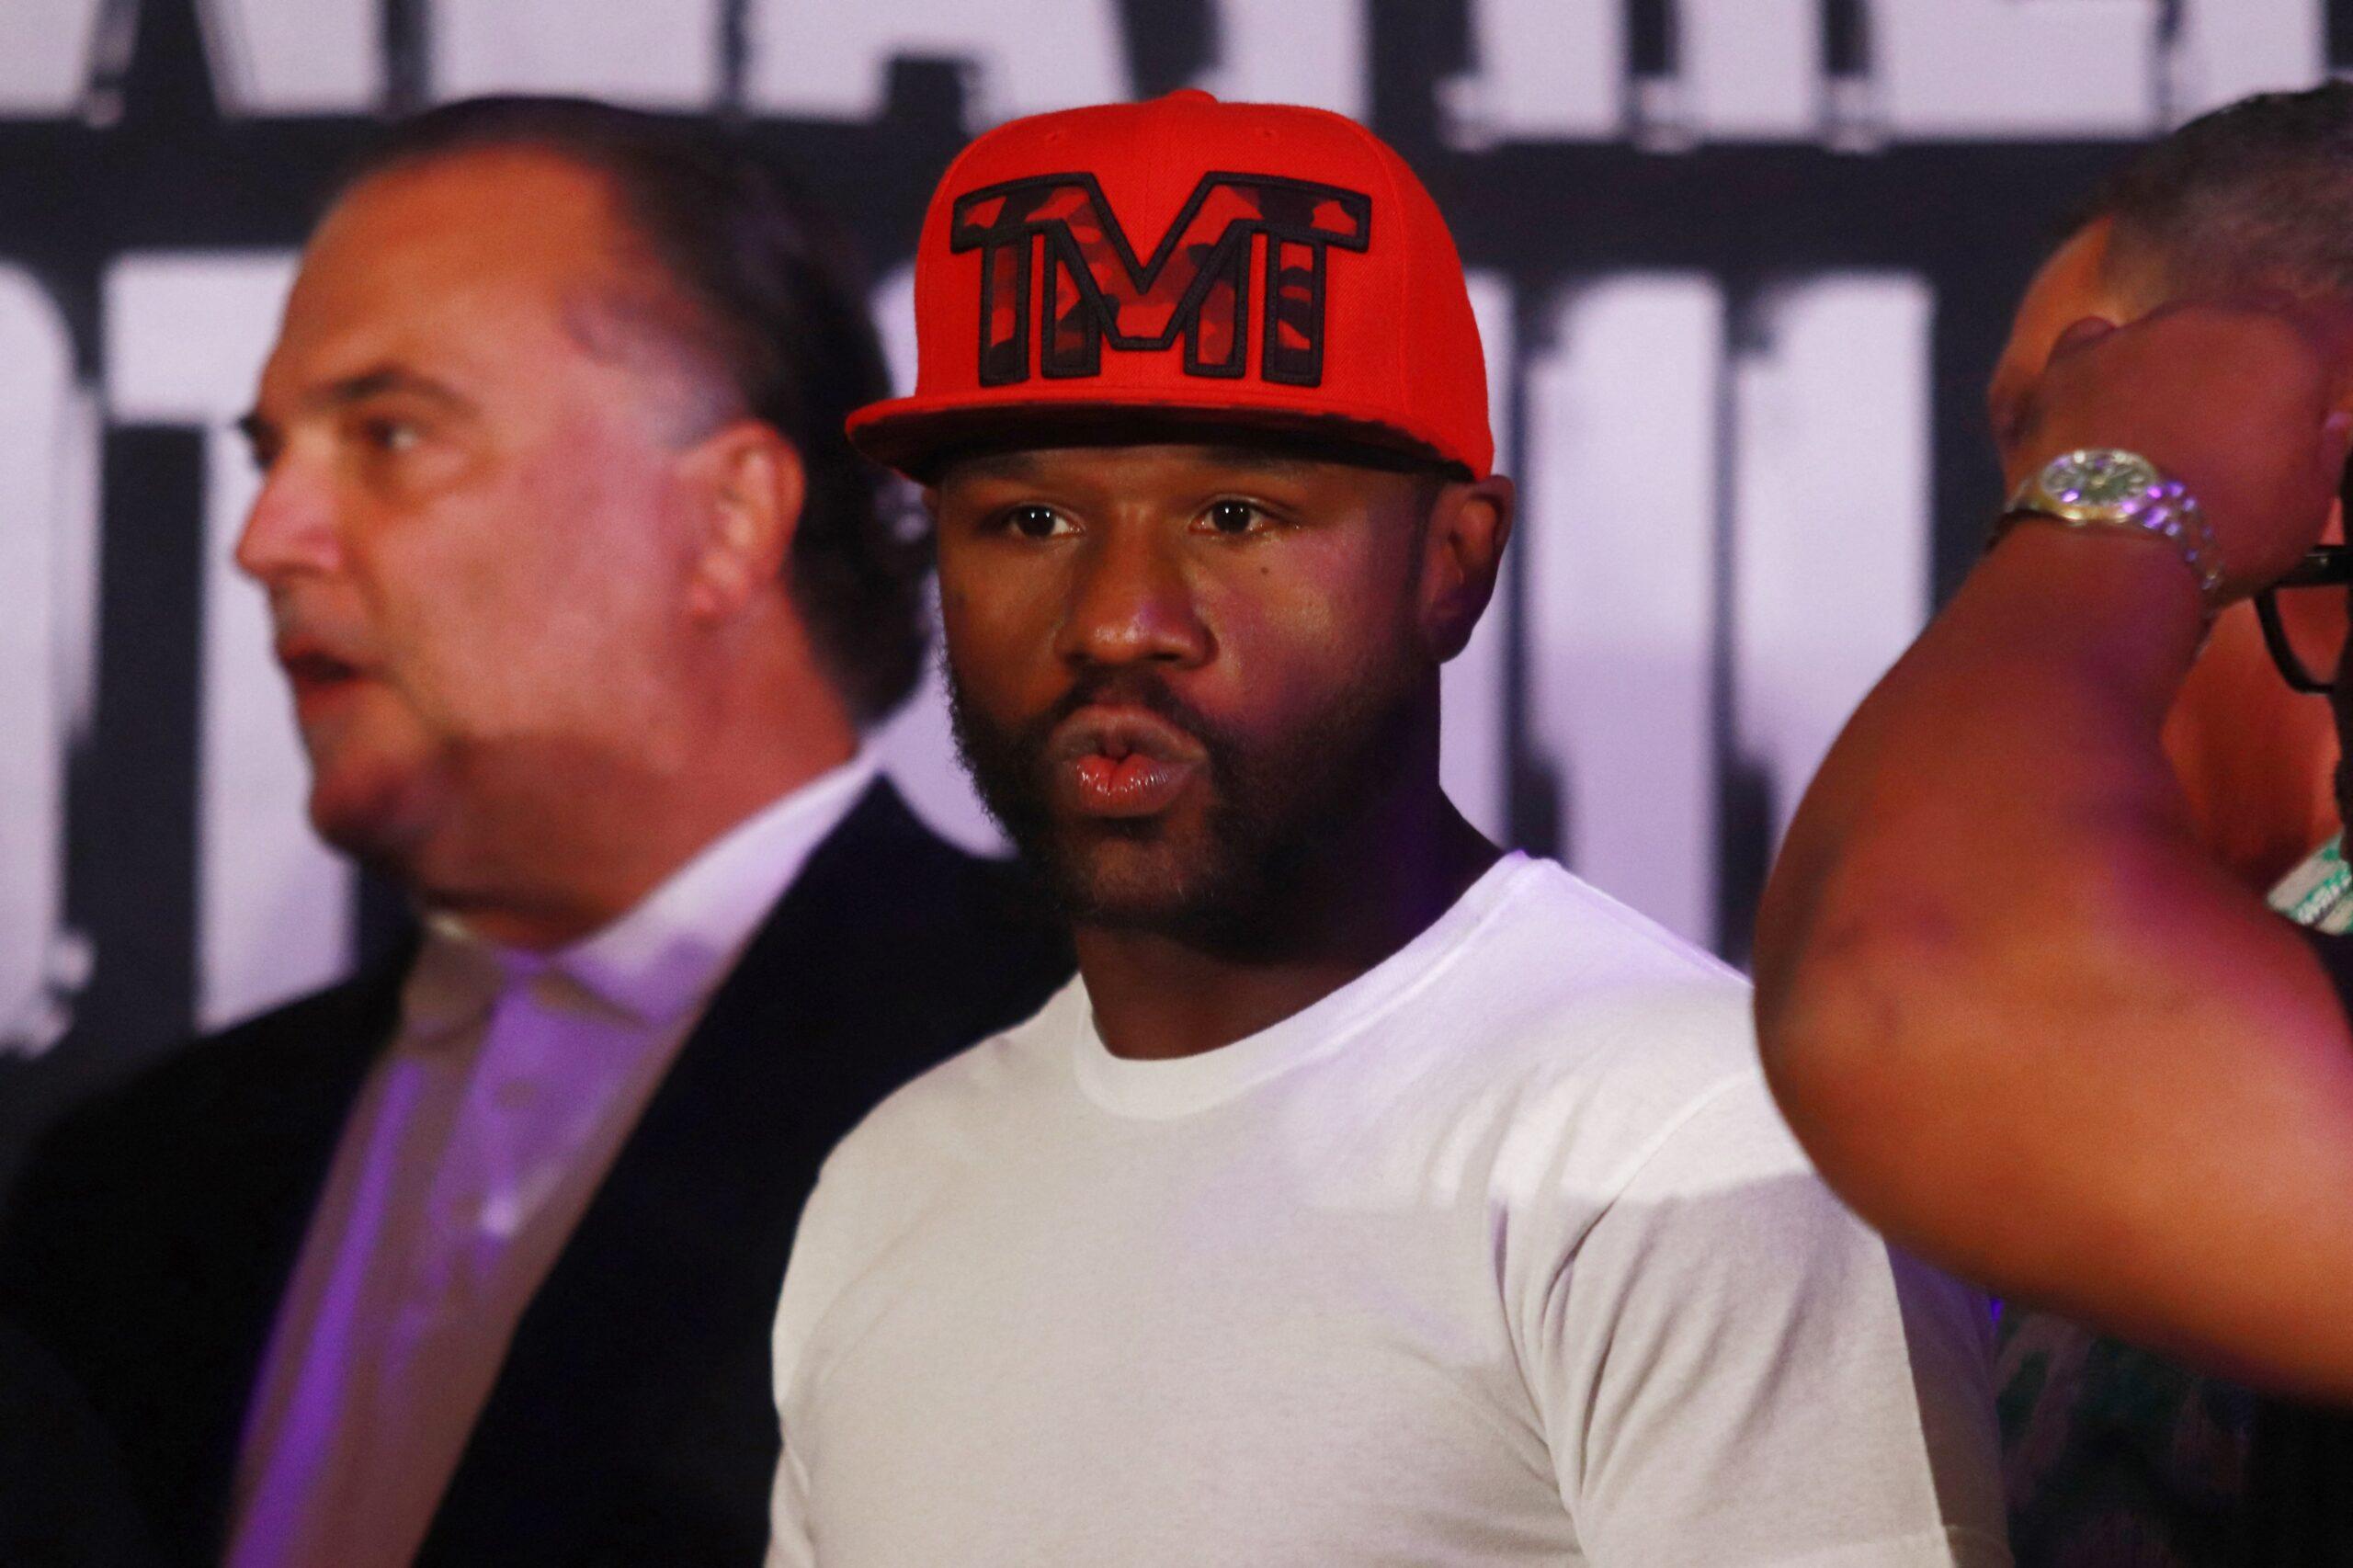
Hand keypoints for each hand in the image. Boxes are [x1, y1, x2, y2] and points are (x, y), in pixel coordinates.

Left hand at [2009, 299, 2352, 598]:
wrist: (2106, 549)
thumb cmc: (2225, 532)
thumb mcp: (2306, 507)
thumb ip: (2322, 450)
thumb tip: (2325, 422)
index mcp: (2286, 347)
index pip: (2332, 322)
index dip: (2332, 351)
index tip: (2317, 385)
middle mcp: (2212, 320)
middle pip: (2250, 313)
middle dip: (2256, 348)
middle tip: (2246, 398)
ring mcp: (2135, 335)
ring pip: (2173, 325)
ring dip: (2182, 355)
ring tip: (2172, 406)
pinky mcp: (2069, 360)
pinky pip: (2095, 342)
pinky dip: (2107, 361)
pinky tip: (2104, 394)